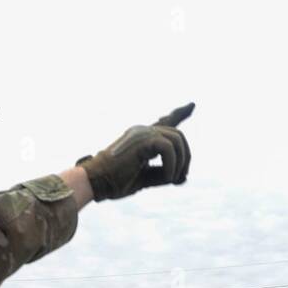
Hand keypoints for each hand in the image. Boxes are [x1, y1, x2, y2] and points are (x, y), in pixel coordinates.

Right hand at [77, 102, 193, 201]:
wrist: (95, 182)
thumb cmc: (115, 182)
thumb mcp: (144, 178)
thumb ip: (163, 175)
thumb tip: (183, 177)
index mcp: (141, 138)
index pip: (164, 121)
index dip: (180, 113)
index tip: (192, 105)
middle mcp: (142, 131)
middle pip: (178, 135)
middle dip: (186, 156)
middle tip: (181, 178)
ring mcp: (142, 133)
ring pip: (177, 139)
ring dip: (180, 162)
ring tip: (172, 179)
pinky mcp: (142, 140)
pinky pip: (169, 148)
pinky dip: (172, 165)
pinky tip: (166, 177)